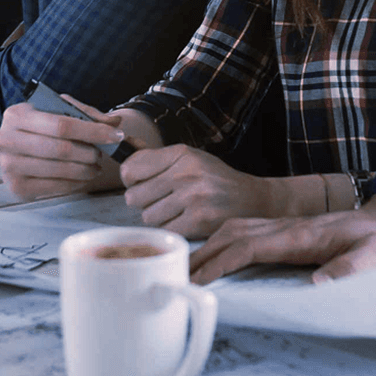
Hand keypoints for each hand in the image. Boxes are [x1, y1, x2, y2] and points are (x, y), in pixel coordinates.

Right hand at [0, 95, 126, 200]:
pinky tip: (83, 177)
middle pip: (60, 149)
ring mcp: (8, 165)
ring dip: (84, 169)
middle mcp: (6, 139)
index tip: (116, 136)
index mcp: (16, 114)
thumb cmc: (43, 125)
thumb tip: (114, 123)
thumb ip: (88, 114)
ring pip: (58, 169)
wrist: (22, 144)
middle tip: (100, 154)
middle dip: (88, 152)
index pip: (61, 125)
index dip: (92, 131)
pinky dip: (75, 183)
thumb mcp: (61, 110)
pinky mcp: (16, 187)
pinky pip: (53, 187)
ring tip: (95, 166)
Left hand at [120, 145, 276, 237]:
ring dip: (157, 217)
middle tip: (159, 200)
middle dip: (142, 201)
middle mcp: (186, 173)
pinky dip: (171, 229)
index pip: (130, 168)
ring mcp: (193, 197)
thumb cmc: (214, 179)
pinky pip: (165, 230)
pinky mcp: (199, 221)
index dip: (130, 179)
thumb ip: (156, 157)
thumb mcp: (190, 158)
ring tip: (174, 210)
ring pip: (147, 216)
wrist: (252, 199)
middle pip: (134, 196)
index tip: (140, 182)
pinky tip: (184, 221)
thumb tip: (123, 145)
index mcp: (181, 153)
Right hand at [188, 193, 375, 284]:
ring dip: (209, 245)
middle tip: (177, 278)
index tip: (197, 280)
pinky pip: (247, 231)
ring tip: (188, 268)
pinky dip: (224, 241)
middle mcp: (287, 227)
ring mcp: (285, 226)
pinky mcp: (288, 231)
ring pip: (236, 228)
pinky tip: (216, 253)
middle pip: (232, 234)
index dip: (221, 263)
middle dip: (203, 254)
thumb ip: (348, 269)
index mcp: (301, 235)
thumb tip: (318, 285)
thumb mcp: (375, 258)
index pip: (249, 246)